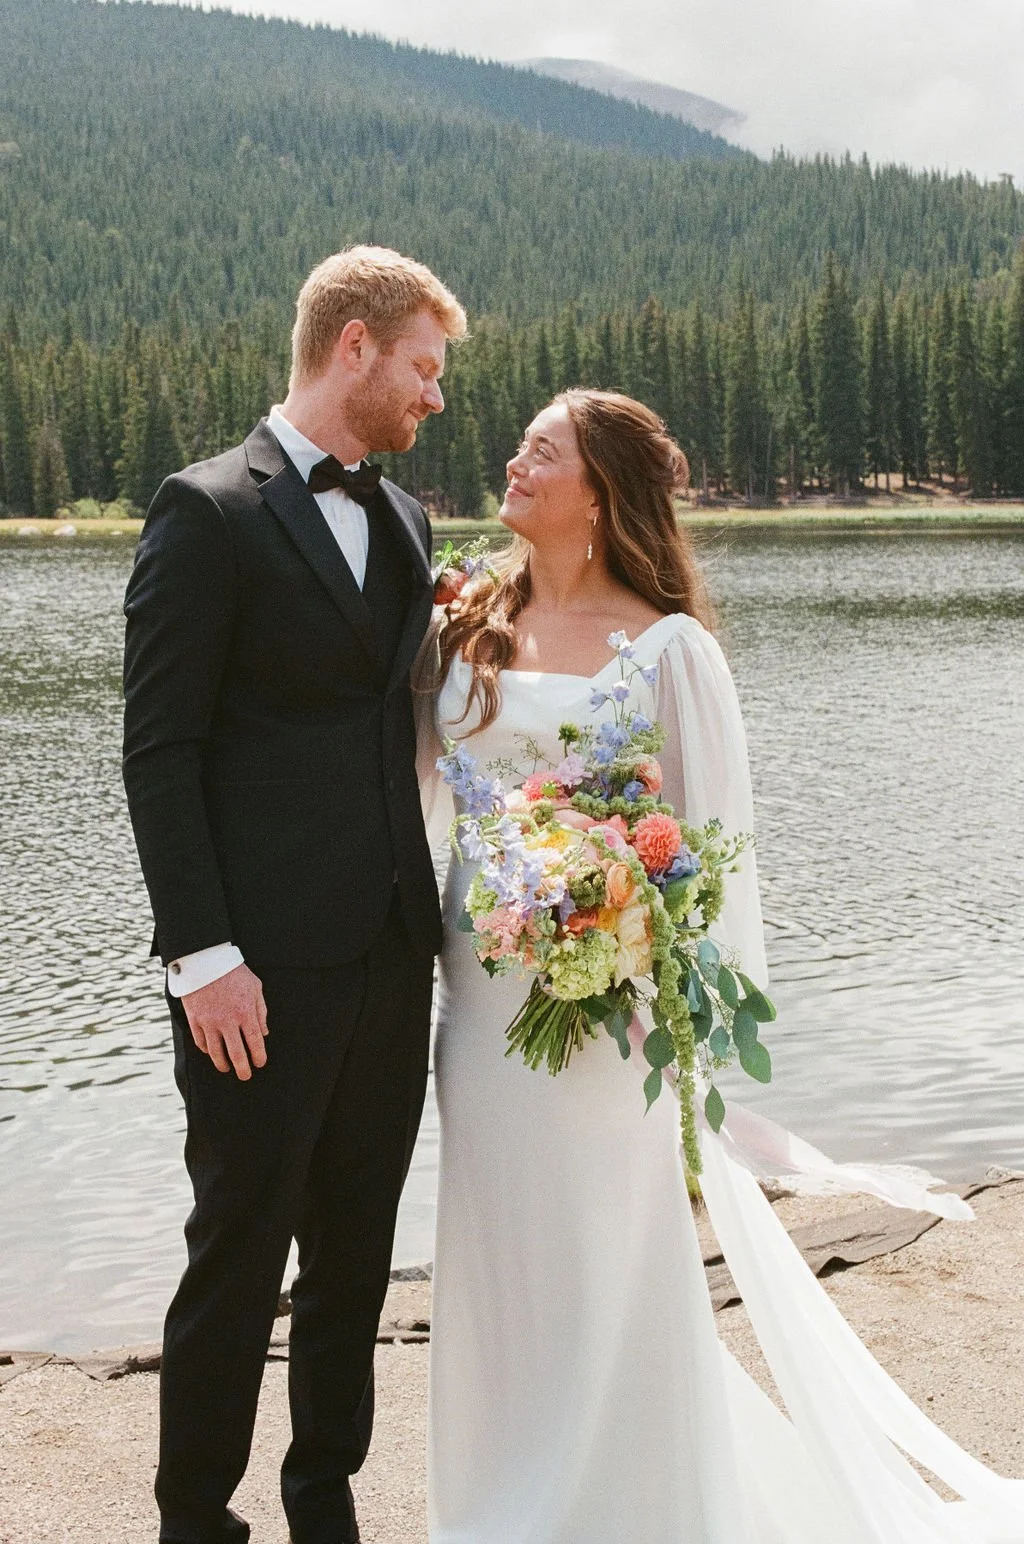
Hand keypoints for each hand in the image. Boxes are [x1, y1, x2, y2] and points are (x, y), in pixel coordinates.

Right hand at [181, 963, 268, 1079]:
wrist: (205, 960)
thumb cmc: (234, 972)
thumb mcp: (255, 987)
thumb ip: (261, 1011)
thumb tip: (264, 1033)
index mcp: (246, 1012)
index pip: (255, 1042)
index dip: (259, 1057)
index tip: (259, 1064)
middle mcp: (228, 1021)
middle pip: (236, 1054)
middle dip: (243, 1069)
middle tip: (246, 1076)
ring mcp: (209, 1022)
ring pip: (216, 1053)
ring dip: (223, 1064)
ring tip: (227, 1068)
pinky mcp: (195, 1020)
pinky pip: (201, 1042)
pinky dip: (207, 1050)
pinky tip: (212, 1053)